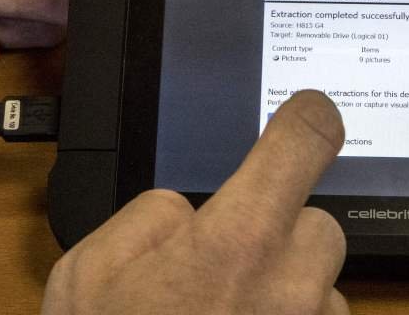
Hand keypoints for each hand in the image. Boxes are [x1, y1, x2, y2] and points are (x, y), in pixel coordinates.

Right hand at [42, 90, 349, 314]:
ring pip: (323, 289)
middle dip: (281, 236)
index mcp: (236, 244)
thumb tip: (188, 213)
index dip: (309, 119)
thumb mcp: (86, 277)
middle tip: (227, 271)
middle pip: (321, 225)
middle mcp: (292, 290)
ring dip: (289, 295)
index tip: (314, 112)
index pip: (301, 145)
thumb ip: (148, 219)